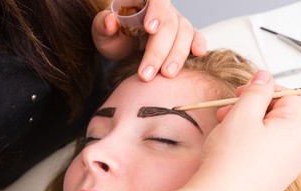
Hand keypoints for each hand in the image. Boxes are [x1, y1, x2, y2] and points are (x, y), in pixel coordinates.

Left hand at [92, 0, 206, 80]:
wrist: (124, 49)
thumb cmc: (113, 38)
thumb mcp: (102, 33)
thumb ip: (103, 26)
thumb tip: (111, 22)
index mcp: (142, 2)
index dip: (156, 11)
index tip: (149, 28)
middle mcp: (162, 10)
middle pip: (169, 23)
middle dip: (159, 50)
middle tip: (147, 74)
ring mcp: (175, 22)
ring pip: (184, 32)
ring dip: (176, 55)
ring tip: (166, 74)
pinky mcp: (184, 37)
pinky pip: (196, 36)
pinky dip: (199, 43)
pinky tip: (198, 53)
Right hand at [193, 70, 300, 190]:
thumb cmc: (231, 162)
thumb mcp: (242, 115)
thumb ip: (256, 91)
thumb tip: (264, 77)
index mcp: (296, 131)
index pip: (290, 97)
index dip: (264, 90)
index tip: (241, 92)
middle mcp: (296, 150)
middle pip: (278, 115)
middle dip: (251, 108)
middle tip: (226, 112)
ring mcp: (285, 167)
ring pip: (268, 133)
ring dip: (246, 125)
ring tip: (224, 131)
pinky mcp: (271, 178)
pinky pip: (264, 151)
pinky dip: (247, 143)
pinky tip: (229, 149)